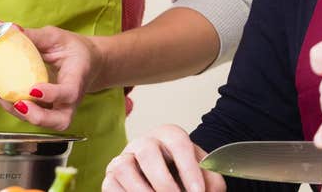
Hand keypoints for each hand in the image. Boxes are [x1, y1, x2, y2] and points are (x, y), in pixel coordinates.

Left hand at [0, 25, 102, 130]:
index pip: (69, 93)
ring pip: (45, 123)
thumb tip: (11, 29)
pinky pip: (33, 116)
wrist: (88, 62)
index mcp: (77, 78)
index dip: (52, 95)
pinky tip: (1, 93)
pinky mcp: (49, 110)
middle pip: (61, 121)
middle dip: (38, 117)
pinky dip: (15, 109)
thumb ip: (35, 36)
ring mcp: (60, 108)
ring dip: (22, 114)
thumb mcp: (58, 38)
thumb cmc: (74, 50)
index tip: (34, 89)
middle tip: (20, 104)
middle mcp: (71, 100)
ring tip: (2, 96)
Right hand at [102, 124, 223, 191]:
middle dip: (163, 181)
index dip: (188, 168)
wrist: (167, 183)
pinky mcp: (111, 177)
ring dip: (141, 190)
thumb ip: (210, 181)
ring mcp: (124, 159)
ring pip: (123, 167)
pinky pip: (111, 185)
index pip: (178, 142)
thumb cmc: (184, 177)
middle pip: (147, 151)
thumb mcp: (204, 176)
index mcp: (169, 135)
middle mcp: (144, 142)